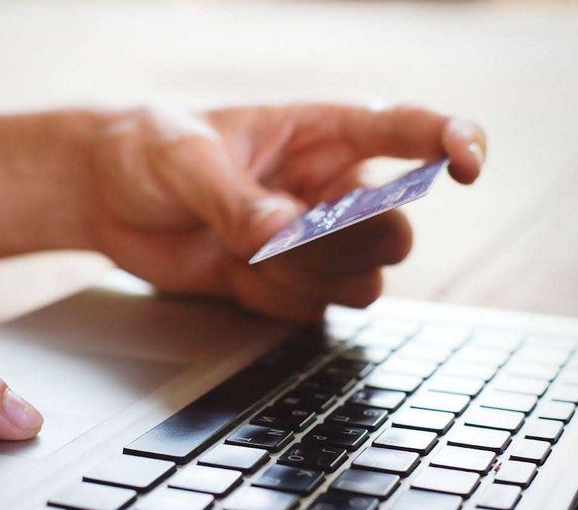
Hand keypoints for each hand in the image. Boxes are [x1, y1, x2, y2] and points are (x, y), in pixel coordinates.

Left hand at [85, 104, 485, 319]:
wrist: (108, 199)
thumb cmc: (148, 151)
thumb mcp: (183, 158)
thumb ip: (237, 197)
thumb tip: (283, 236)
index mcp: (319, 133)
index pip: (405, 130)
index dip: (450, 141)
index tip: (469, 163)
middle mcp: (329, 190)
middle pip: (392, 234)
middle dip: (353, 244)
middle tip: (297, 235)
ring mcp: (312, 244)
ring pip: (360, 281)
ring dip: (310, 278)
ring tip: (247, 251)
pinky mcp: (287, 284)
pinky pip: (313, 309)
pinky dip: (278, 301)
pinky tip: (235, 273)